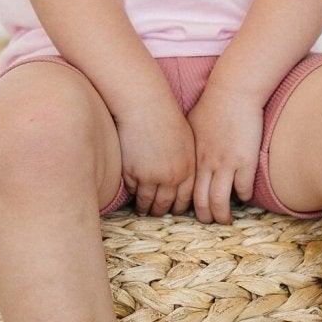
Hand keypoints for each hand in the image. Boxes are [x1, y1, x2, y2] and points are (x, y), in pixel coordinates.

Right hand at [114, 95, 198, 216]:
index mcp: (188, 168)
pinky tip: (132, 196)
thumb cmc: (165, 117)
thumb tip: (184, 175)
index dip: (179, 206)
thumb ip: (187, 161)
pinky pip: (133, 191)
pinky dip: (132, 195)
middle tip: (157, 215)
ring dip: (145, 209)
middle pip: (167, 205)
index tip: (174, 210)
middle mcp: (172, 177)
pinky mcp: (133, 174)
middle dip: (162, 211)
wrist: (145, 106)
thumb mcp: (186, 139)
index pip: (186, 198)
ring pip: (148, 203)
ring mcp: (152, 177)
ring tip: (143, 211)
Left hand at [185, 80, 264, 222]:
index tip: (191, 210)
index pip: (185, 189)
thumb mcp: (191, 124)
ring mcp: (226, 164)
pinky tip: (244, 197)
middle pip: (201, 201)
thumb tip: (184, 153)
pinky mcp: (245, 161)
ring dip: (222, 216)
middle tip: (209, 222)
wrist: (234, 91)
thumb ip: (188, 143)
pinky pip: (243, 189)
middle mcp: (206, 164)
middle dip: (204, 217)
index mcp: (192, 156)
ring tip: (226, 221)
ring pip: (220, 202)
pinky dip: (243, 198)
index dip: (186, 204)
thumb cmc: (213, 104)